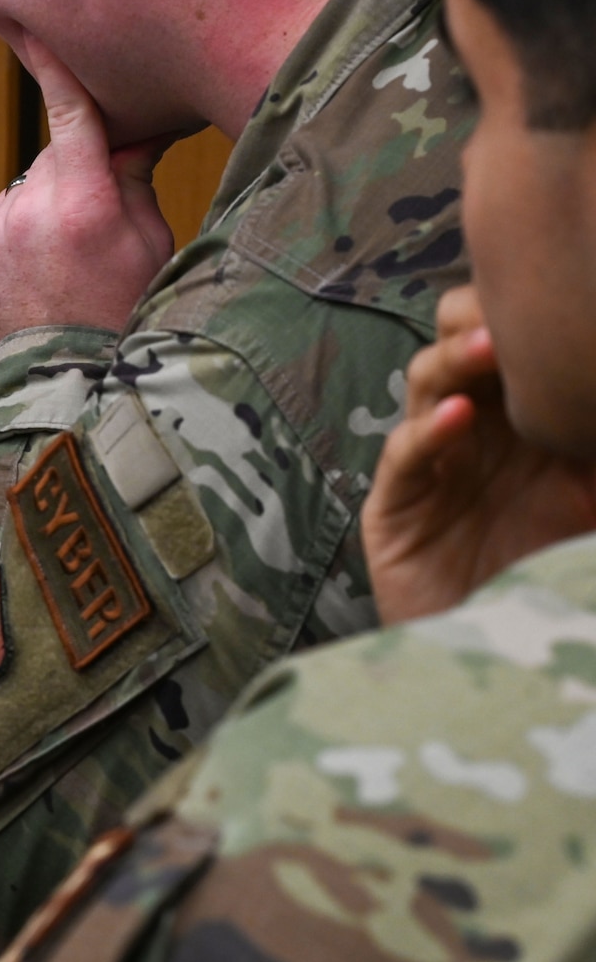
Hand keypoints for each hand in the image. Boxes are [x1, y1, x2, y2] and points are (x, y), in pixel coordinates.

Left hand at [0, 39, 176, 348]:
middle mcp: (30, 208)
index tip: (35, 29)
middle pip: (55, 155)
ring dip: (48, 203)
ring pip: (28, 187)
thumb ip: (133, 176)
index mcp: (84, 200)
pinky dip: (22, 228)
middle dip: (79, 171)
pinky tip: (43, 268)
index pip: (69, 114)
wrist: (70, 380)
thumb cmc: (125, 314)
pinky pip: (3, 216)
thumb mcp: (151, 241)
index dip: (55, 69)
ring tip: (70, 259)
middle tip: (102, 220)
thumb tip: (131, 132)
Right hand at [364, 286, 595, 623]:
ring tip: (490, 349)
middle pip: (458, 343)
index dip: (521, 309)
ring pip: (425, 384)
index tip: (556, 293)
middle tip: (512, 313)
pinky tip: (458, 420)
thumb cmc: (565, 585)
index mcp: (531, 422)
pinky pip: (404, 457)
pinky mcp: (396, 510)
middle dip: (477, 319)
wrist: (518, 669)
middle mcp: (478, 434)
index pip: (512, 340)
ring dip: (454, 363)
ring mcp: (433, 468)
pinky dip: (428, 433)